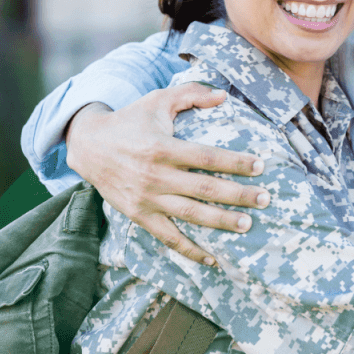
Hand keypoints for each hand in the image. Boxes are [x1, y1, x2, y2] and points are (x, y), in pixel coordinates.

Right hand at [66, 83, 268, 264]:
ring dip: (221, 222)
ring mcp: (147, 199)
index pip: (207, 157)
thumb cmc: (130, 120)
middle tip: (266, 199)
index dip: (235, 162)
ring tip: (248, 225)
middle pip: (204, 188)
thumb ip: (191, 93)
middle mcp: (155, 175)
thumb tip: (224, 95)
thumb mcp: (158, 100)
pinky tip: (212, 260)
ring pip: (190, 215)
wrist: (88, 146)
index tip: (260, 166)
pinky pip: (167, 237)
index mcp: (162, 147)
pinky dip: (189, 251)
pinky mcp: (139, 215)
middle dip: (238, 195)